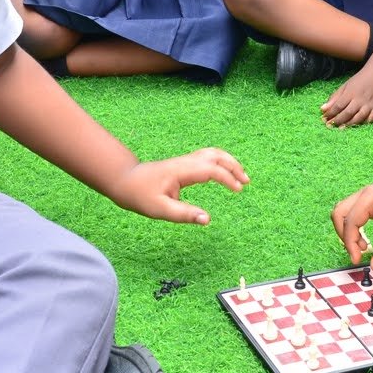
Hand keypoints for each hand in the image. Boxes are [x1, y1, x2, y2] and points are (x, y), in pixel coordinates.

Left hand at [108, 147, 249, 223]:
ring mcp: (185, 161)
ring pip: (213, 153)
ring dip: (229, 162)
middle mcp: (186, 162)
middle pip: (216, 155)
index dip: (227, 178)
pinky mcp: (184, 164)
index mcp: (182, 171)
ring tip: (241, 177)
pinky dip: (221, 162)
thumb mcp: (160, 210)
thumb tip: (207, 219)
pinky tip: (225, 174)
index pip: (211, 169)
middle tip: (246, 182)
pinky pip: (207, 157)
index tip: (239, 190)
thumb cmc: (140, 195)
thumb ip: (184, 214)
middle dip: (234, 165)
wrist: (126, 180)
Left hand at [321, 66, 372, 127]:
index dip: (330, 113)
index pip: (338, 106)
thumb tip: (323, 109)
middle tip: (329, 126)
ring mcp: (370, 104)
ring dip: (349, 124)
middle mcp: (360, 99)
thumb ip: (334, 98)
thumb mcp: (345, 86)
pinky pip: (372, 118)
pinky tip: (358, 125)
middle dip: (337, 121)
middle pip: (348, 113)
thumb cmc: (359, 80)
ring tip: (340, 128)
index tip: (323, 118)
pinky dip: (365, 123)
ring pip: (359, 118)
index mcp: (351, 93)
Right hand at [331, 180, 372, 273]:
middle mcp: (366, 194)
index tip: (358, 260)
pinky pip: (353, 216)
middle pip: (339, 214)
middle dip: (343, 236)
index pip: (350, 221)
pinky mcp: (372, 204)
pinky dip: (354, 230)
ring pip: (343, 214)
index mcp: (372, 196)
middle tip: (356, 254)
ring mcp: (368, 197)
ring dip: (347, 232)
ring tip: (363, 248)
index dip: (350, 243)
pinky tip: (366, 242)